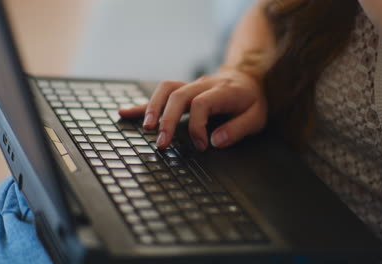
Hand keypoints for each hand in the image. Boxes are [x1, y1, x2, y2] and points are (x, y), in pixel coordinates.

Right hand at [119, 69, 267, 150]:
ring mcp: (191, 85)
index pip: (202, 104)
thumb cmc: (251, 100)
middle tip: (161, 143)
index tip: (201, 146)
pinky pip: (160, 93)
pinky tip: (125, 113)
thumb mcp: (256, 117)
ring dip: (152, 108)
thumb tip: (216, 141)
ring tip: (145, 129)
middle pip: (179, 96)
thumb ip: (238, 129)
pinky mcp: (183, 89)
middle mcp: (204, 84)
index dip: (198, 126)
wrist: (246, 76)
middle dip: (167, 120)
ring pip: (166, 89)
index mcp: (223, 91)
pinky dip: (142, 104)